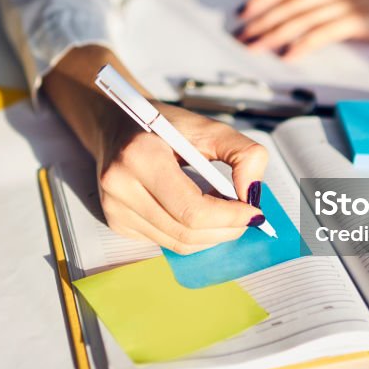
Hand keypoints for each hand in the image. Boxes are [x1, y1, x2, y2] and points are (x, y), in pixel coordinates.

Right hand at [95, 102, 267, 253]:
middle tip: (245, 217)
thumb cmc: (162, 125)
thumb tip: (253, 193)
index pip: (192, 209)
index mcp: (140, 156)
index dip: (229, 217)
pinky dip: (191, 233)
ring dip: (210, 234)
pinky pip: (165, 241)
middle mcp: (120, 186)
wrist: (116, 125)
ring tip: (223, 211)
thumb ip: (242, 153)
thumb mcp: (207, 127)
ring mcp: (115, 209)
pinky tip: (197, 212)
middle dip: (225, 229)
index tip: (254, 212)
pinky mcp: (116, 222)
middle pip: (186, 232)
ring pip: (177, 243)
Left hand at [234, 0, 368, 58]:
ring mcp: (350, 1)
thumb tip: (315, 6)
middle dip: (260, 19)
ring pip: (301, 16)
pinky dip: (303, 43)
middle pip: (289, 1)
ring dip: (273, 33)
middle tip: (240, 35)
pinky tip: (289, 55)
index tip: (243, 10)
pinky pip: (324, 32)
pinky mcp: (362, 20)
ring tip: (255, 46)